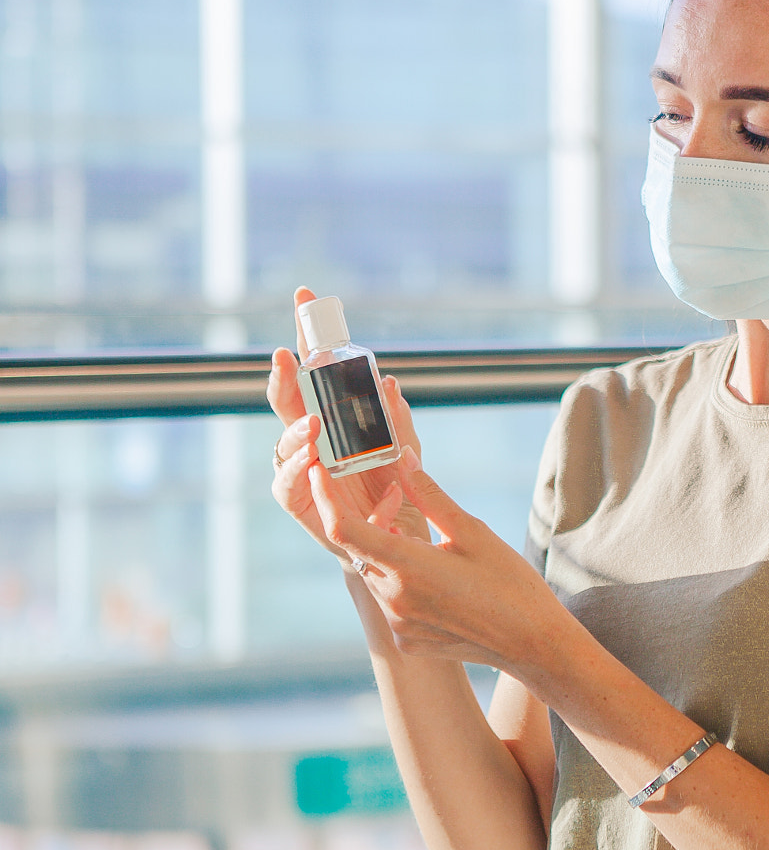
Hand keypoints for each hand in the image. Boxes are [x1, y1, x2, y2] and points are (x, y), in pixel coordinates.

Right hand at [267, 285, 423, 560]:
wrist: (398, 552)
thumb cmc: (395, 495)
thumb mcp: (406, 454)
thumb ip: (399, 423)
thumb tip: (389, 382)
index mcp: (329, 423)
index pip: (313, 373)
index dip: (309, 337)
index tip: (305, 297)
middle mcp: (307, 446)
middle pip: (285, 406)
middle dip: (281, 379)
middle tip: (287, 358)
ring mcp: (302, 478)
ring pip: (283, 453)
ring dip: (295, 436)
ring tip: (314, 428)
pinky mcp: (304, 512)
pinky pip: (296, 496)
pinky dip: (310, 482)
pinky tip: (334, 473)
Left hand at [308, 449, 558, 670]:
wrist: (531, 643)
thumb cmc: (509, 583)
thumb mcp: (472, 531)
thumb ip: (429, 495)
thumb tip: (403, 458)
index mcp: (408, 567)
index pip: (344, 529)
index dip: (324, 498)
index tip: (319, 473)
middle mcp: (394, 599)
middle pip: (361, 549)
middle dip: (374, 522)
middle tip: (402, 504)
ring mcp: (397, 624)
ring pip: (375, 575)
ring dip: (389, 554)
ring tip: (431, 547)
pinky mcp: (406, 641)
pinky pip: (390, 602)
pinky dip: (402, 584)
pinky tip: (438, 582)